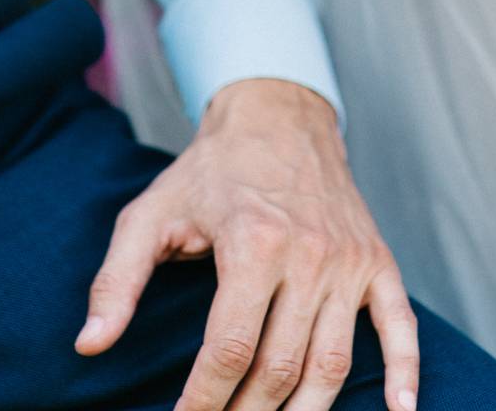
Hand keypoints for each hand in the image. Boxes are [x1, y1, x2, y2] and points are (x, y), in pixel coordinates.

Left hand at [75, 78, 419, 410]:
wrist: (278, 114)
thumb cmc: (211, 170)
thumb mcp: (152, 213)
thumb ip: (117, 279)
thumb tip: (90, 346)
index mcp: (254, 242)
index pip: (229, 351)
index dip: (201, 402)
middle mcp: (309, 254)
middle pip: (280, 367)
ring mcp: (348, 260)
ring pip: (333, 363)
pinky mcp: (376, 260)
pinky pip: (400, 323)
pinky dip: (405, 372)